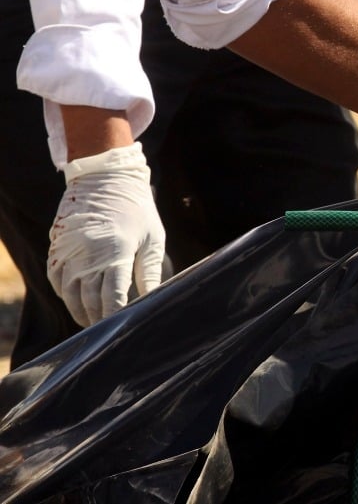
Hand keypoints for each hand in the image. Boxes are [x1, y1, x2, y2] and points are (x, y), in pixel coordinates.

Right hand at [48, 143, 165, 325]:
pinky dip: (65, 293)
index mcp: (116, 252)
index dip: (115, 315)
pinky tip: (75, 301)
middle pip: (90, 300)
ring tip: (92, 321)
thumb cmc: (137, 208)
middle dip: (99, 319)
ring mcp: (69, 250)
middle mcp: (89, 254)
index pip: (112, 296)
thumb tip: (153, 298)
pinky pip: (56, 278)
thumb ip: (151, 270)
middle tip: (108, 330)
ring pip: (69, 293)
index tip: (121, 326)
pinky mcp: (58, 245)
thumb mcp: (153, 238)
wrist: (105, 176)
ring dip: (80, 311)